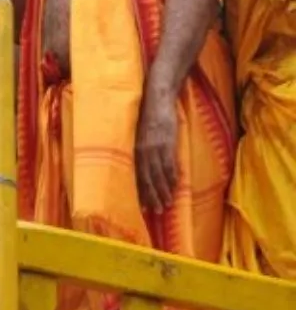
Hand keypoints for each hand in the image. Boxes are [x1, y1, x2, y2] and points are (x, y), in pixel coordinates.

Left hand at [136, 92, 178, 213]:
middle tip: (155, 211)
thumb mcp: (135, 134)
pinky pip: (171, 164)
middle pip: (147, 179)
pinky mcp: (168, 143)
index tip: (141, 206)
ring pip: (160, 175)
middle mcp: (142, 151)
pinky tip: (175, 188)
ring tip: (167, 205)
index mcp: (133, 149)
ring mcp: (156, 148)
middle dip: (151, 196)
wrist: (156, 98)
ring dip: (164, 191)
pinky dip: (173, 177)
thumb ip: (137, 149)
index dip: (139, 192)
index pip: (136, 176)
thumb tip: (138, 166)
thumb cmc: (144, 116)